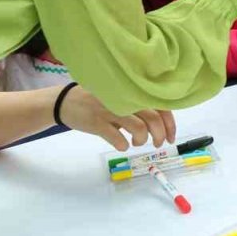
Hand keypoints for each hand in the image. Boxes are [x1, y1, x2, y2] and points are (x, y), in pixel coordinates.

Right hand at [57, 85, 175, 150]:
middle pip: (153, 118)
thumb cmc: (97, 99)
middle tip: (157, 144)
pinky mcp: (97, 122)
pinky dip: (123, 145)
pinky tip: (121, 144)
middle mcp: (124, 98)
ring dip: (142, 140)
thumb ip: (137, 103)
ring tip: (136, 142)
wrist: (65, 101)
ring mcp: (110, 110)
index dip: (170, 123)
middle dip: (159, 135)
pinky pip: (117, 138)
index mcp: (132, 91)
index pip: (161, 105)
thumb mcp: (119, 96)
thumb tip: (161, 121)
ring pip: (139, 128)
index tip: (171, 137)